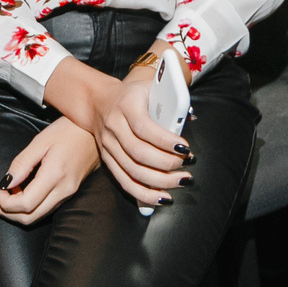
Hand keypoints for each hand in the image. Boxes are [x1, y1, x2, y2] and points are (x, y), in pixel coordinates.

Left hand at [0, 117, 99, 225]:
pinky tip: (21, 190)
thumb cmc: (69, 131)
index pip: (24, 205)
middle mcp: (63, 191)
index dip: (4, 202)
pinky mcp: (69, 194)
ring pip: (36, 217)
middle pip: (29, 218)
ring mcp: (68, 195)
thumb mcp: (40, 141)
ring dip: (16, 210)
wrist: (95, 131)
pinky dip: (28, 206)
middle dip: (6, 211)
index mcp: (55, 177)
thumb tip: (5, 183)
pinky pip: (45, 209)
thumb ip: (21, 164)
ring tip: (6, 191)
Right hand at [43, 51, 191, 207]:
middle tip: (187, 165)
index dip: (165, 141)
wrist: (98, 100)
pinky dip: (144, 194)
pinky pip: (124, 182)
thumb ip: (170, 101)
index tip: (185, 149)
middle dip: (167, 164)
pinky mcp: (107, 160)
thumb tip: (190, 120)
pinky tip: (161, 198)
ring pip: (133, 171)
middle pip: (139, 153)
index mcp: (126, 106)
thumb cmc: (132, 95)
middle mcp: (114, 126)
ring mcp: (108, 145)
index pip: (144, 128)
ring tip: (181, 181)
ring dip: (160, 182)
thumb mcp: (150, 88)